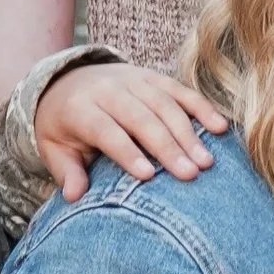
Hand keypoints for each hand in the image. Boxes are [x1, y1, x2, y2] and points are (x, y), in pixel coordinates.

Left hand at [32, 63, 227, 198]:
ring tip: (206, 161)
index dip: (127, 152)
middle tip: (190, 173)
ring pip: (165, 104)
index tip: (149, 176)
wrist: (67, 80)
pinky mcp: (153, 77)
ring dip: (188, 133)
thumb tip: (73, 196)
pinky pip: (180, 90)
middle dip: (167, 146)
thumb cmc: (63, 126)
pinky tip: (220, 127)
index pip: (107, 130)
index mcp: (80, 108)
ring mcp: (134, 80)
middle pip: (142, 118)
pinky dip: (202, 107)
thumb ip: (66, 171)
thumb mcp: (53, 148)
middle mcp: (109, 89)